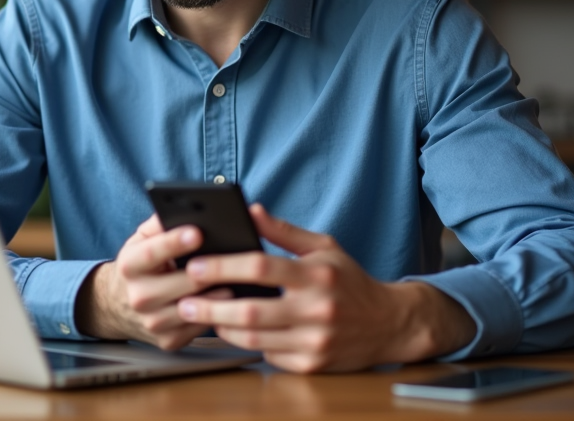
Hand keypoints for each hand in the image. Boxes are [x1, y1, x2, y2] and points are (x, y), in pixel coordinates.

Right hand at [75, 214, 230, 349]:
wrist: (117, 305)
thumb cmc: (140, 265)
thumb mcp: (141, 240)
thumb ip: (159, 222)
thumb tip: (186, 208)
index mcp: (130, 266)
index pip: (152, 253)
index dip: (174, 242)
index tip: (198, 232)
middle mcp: (138, 296)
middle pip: (183, 283)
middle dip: (211, 269)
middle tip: (237, 257)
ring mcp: (153, 322)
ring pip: (196, 307)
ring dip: (220, 293)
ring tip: (239, 278)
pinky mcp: (168, 341)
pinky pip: (200, 327)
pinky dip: (218, 313)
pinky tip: (232, 301)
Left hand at [176, 204, 476, 372]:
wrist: (389, 323)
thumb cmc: (350, 280)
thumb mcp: (324, 246)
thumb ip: (284, 231)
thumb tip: (250, 209)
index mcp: (317, 274)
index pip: (262, 267)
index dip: (224, 267)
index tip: (196, 265)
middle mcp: (317, 310)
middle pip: (252, 311)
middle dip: (211, 306)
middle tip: (184, 300)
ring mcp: (316, 341)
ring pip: (255, 339)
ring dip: (222, 328)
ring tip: (201, 315)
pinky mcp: (313, 365)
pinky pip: (269, 356)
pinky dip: (247, 344)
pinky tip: (231, 331)